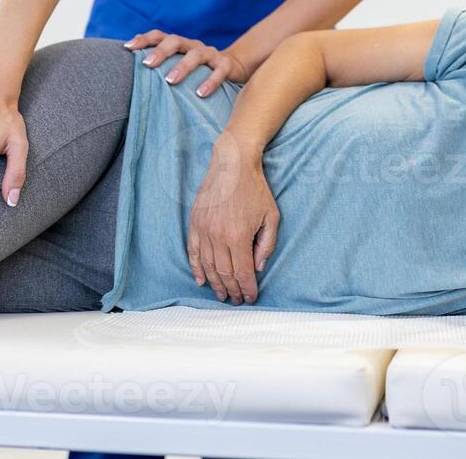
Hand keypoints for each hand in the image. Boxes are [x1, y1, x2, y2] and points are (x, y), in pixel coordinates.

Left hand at [125, 30, 248, 96]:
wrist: (232, 67)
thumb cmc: (196, 70)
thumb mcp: (178, 65)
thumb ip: (160, 67)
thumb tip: (127, 76)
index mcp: (179, 44)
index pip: (159, 36)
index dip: (144, 39)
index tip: (128, 47)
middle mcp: (192, 45)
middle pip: (175, 41)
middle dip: (160, 51)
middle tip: (147, 64)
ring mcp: (210, 54)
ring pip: (196, 55)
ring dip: (182, 67)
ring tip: (170, 81)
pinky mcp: (226, 65)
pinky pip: (219, 71)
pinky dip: (210, 81)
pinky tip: (200, 93)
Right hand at [186, 133, 279, 303]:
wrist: (232, 164)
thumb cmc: (255, 189)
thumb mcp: (271, 216)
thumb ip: (266, 245)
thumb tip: (257, 268)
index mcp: (239, 236)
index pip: (243, 272)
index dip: (247, 288)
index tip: (251, 297)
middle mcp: (218, 236)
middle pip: (224, 273)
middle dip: (232, 290)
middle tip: (237, 300)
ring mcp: (204, 230)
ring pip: (208, 266)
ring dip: (215, 284)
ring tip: (222, 295)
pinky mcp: (195, 223)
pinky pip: (194, 252)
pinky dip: (197, 268)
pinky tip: (201, 281)